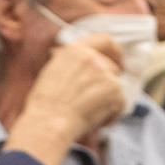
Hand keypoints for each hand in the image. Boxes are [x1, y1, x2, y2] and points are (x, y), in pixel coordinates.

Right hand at [8, 36, 126, 156]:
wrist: (48, 124)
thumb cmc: (44, 105)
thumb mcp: (52, 72)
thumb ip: (72, 63)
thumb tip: (82, 61)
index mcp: (75, 51)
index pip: (104, 41)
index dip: (114, 51)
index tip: (117, 61)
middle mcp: (92, 58)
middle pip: (112, 67)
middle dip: (108, 84)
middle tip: (99, 99)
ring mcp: (104, 73)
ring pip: (116, 87)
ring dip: (108, 100)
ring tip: (89, 113)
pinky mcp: (114, 90)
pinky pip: (120, 103)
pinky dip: (111, 114)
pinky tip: (95, 120)